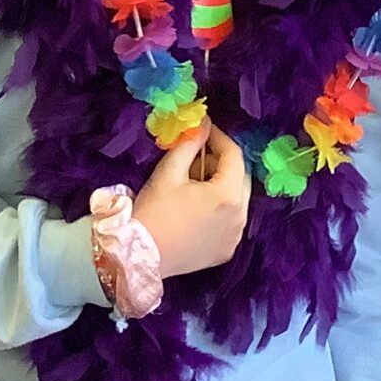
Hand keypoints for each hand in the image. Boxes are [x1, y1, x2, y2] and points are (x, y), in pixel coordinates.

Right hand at [131, 126, 248, 277]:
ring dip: (221, 186)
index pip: (234, 155)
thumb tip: (203, 124)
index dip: (218, 138)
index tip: (203, 131)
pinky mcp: (226, 251)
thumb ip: (190, 144)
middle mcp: (240, 217)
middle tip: (195, 159)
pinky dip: (219, 210)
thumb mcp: (169, 171)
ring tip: (192, 186)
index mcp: (228, 195)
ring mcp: (235, 237)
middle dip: (221, 163)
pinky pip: (230, 221)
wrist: (139, 256)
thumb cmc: (153, 211)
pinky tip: (195, 210)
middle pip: (240, 177)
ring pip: (237, 200)